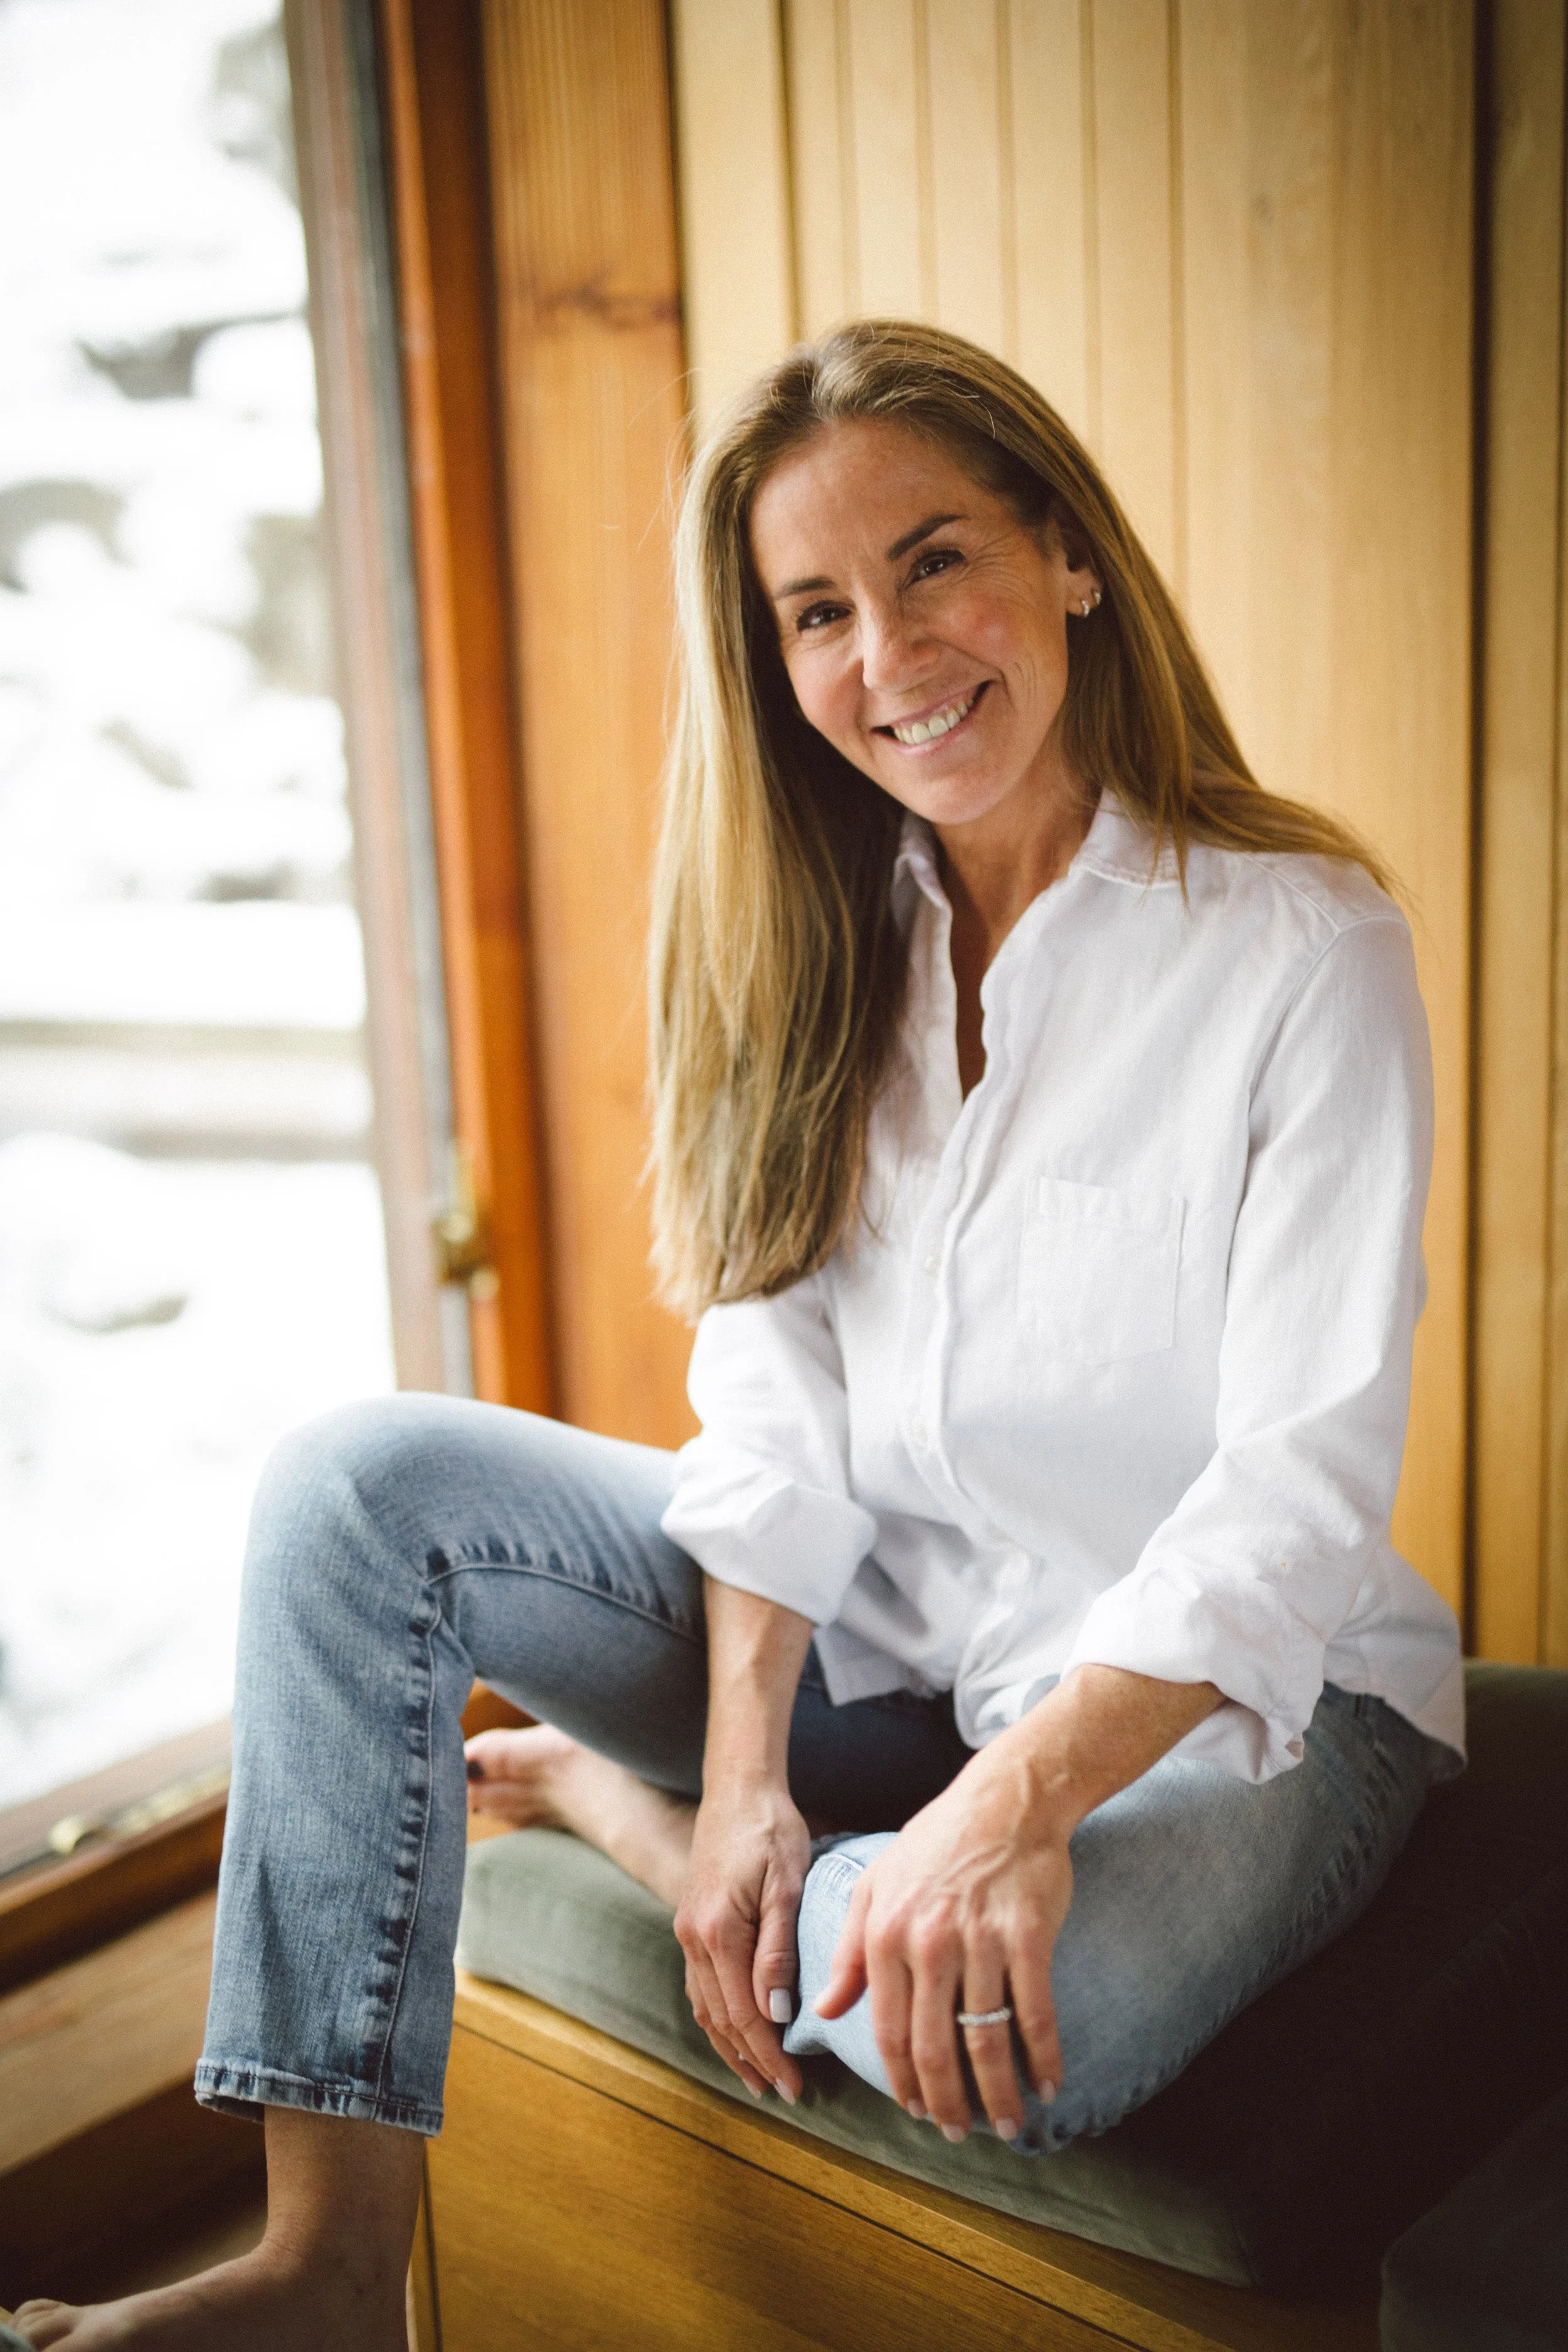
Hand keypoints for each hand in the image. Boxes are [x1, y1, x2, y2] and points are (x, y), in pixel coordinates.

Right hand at [674, 1777, 810, 2102]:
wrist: (737, 1787)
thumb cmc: (770, 1829)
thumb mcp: (785, 1884)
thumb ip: (778, 1950)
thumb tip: (776, 2014)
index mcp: (718, 1933)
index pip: (743, 2016)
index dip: (769, 2056)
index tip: (796, 2088)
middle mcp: (694, 1938)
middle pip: (720, 2020)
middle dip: (751, 2061)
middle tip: (783, 2095)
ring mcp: (688, 1931)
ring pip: (705, 2007)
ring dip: (730, 2047)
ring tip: (757, 2077)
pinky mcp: (692, 1922)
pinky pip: (700, 1985)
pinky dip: (716, 2017)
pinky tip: (733, 2030)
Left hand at [812, 1749, 1070, 2140]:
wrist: (1005, 1800)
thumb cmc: (937, 1843)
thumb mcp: (876, 1886)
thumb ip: (849, 1952)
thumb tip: (825, 2010)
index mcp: (886, 1934)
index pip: (889, 2029)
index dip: (902, 2079)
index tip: (915, 2111)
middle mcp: (929, 1942)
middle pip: (934, 2045)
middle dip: (946, 2101)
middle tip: (955, 2133)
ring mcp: (981, 1940)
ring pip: (985, 2037)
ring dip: (996, 2093)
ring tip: (1006, 2125)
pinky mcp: (1028, 1935)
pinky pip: (1035, 2011)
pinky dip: (1043, 2056)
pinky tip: (1048, 2085)